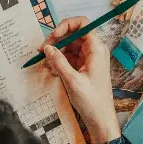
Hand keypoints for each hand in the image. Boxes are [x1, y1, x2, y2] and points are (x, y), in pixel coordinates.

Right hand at [40, 18, 120, 143]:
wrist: (100, 119)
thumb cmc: (92, 101)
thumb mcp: (72, 80)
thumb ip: (59, 62)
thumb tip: (47, 48)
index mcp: (96, 49)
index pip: (82, 24)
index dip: (66, 25)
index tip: (53, 36)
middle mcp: (94, 50)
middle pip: (73, 35)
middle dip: (56, 41)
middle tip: (42, 51)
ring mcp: (89, 59)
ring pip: (69, 47)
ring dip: (55, 53)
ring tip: (45, 65)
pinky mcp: (84, 67)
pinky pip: (69, 58)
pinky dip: (59, 62)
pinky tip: (51, 71)